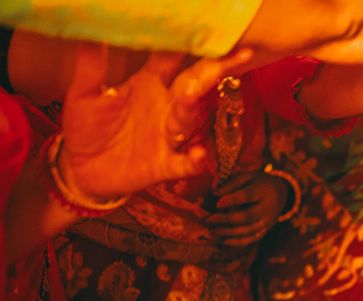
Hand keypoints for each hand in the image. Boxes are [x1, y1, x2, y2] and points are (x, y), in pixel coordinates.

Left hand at [59, 42, 252, 200]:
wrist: (82, 168)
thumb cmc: (86, 127)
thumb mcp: (83, 94)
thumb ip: (91, 65)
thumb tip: (94, 31)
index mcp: (149, 83)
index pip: (172, 57)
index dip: (187, 42)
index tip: (206, 28)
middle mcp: (166, 106)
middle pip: (195, 83)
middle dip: (216, 69)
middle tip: (239, 54)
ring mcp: (169, 136)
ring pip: (189, 120)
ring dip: (191, 110)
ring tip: (191, 99)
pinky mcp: (167, 164)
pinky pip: (187, 162)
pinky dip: (196, 160)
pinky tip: (199, 154)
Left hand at [205, 172, 288, 246]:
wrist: (282, 193)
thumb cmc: (259, 183)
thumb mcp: (248, 176)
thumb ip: (232, 184)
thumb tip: (214, 194)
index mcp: (263, 190)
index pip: (248, 196)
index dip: (233, 200)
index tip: (217, 203)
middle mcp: (267, 208)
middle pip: (247, 216)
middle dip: (226, 219)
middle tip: (209, 220)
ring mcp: (267, 221)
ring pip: (248, 230)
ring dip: (229, 232)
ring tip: (212, 231)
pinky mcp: (266, 230)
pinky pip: (252, 239)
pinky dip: (238, 242)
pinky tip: (224, 241)